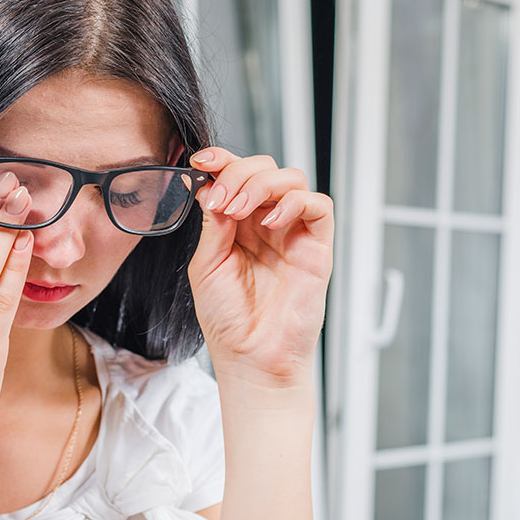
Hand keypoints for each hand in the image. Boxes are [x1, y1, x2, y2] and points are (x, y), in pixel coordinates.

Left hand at [186, 147, 333, 387]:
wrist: (250, 358)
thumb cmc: (227, 320)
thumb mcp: (206, 265)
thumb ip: (212, 225)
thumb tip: (213, 187)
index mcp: (237, 225)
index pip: (235, 177)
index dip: (221, 160)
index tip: (202, 161)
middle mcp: (266, 224)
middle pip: (264, 168)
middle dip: (239, 173)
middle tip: (222, 199)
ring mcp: (293, 234)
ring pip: (291, 179)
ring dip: (262, 183)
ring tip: (240, 208)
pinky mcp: (316, 248)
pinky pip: (318, 206)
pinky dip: (294, 202)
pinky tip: (270, 222)